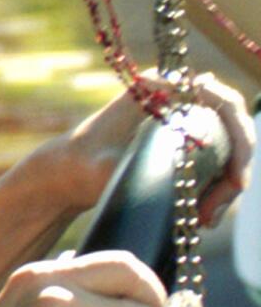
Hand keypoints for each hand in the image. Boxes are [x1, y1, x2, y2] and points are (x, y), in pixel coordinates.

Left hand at [0, 73, 253, 306]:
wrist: (66, 174)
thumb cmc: (81, 166)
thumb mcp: (108, 166)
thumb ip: (142, 163)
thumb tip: (188, 161)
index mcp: (158, 88)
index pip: (221, 101)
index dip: (240, 138)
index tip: (235, 180)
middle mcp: (176, 97)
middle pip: (232, 129)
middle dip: (233, 172)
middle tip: (212, 211)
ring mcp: (183, 120)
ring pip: (228, 150)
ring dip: (225, 186)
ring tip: (204, 219)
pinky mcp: (184, 143)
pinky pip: (217, 163)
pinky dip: (217, 189)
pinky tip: (204, 216)